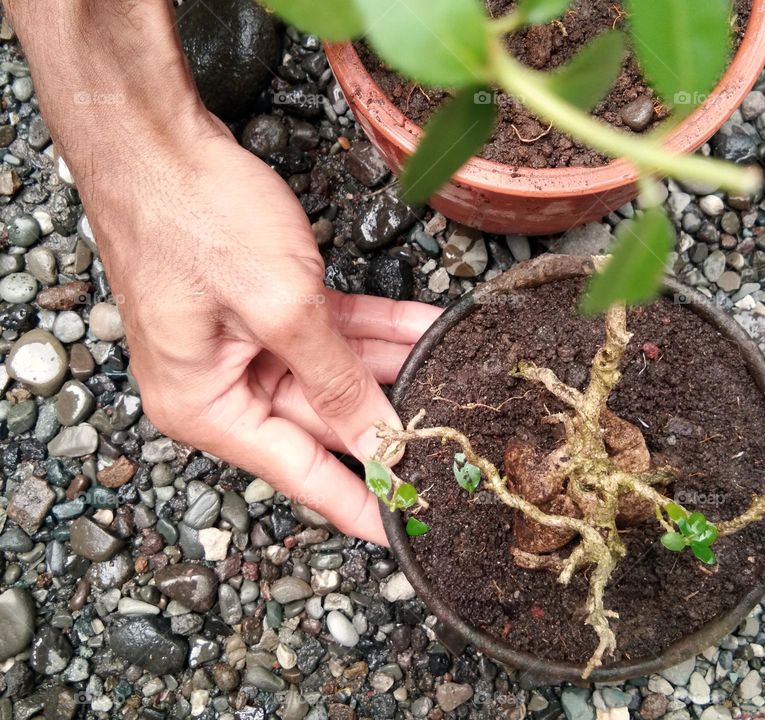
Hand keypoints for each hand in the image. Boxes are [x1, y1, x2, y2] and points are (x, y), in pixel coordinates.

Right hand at [82, 123, 439, 544]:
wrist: (159, 139)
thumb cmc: (195, 219)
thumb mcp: (281, 310)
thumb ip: (336, 382)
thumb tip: (380, 441)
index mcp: (206, 409)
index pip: (299, 473)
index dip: (360, 503)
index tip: (409, 532)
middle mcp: (224, 387)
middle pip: (324, 421)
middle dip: (390, 418)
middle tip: (455, 436)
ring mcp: (246, 345)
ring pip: (338, 372)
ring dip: (395, 366)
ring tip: (456, 374)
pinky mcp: (268, 307)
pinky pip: (334, 331)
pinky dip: (378, 329)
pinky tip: (428, 329)